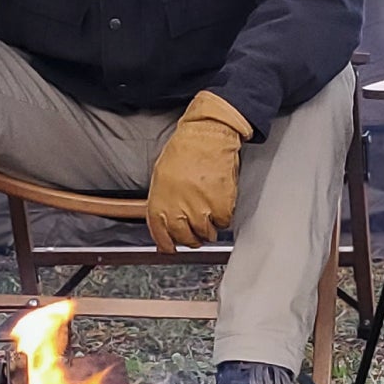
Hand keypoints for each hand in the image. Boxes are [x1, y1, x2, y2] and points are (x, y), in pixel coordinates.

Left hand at [146, 91, 252, 252]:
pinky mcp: (220, 206)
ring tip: (209, 216)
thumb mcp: (161, 176)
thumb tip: (164, 218)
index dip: (167, 244)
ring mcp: (200, 209)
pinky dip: (223, 218)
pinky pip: (223, 223)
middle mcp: (178, 209)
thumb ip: (162, 201)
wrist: (207, 136)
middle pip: (186, 239)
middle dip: (191, 238)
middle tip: (196, 231)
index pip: (161, 235)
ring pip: (205, 234)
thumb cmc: (184, 150)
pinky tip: (219, 205)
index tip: (171, 247)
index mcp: (160, 202)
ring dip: (208, 229)